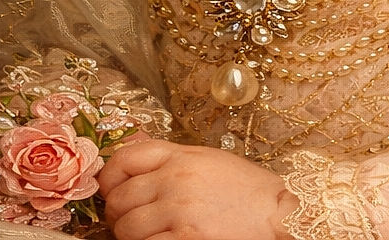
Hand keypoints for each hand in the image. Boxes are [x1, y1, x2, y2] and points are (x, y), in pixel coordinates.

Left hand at [99, 139, 296, 239]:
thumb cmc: (248, 192)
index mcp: (182, 156)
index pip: (126, 157)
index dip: (109, 176)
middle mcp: (176, 179)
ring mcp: (179, 211)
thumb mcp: (210, 162)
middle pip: (120, 197)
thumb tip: (136, 170)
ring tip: (149, 235)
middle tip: (129, 219)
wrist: (279, 216)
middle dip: (119, 212)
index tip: (109, 189)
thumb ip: (174, 161)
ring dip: (130, 236)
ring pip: (127, 228)